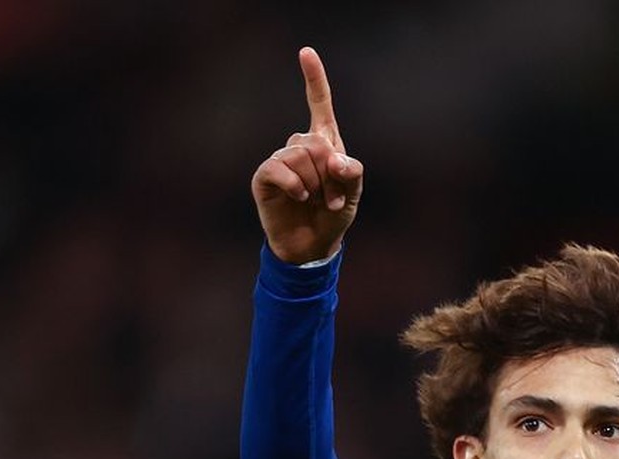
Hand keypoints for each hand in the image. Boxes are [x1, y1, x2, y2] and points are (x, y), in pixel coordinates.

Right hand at [252, 47, 363, 263]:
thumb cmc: (332, 216)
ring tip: (316, 202)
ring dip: (315, 183)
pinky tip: (299, 197)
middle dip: (329, 172)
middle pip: (315, 140)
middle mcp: (300, 147)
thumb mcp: (353, 194)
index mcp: (324, 143)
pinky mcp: (265, 177)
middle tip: (333, 199)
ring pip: (299, 155)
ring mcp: (281, 161)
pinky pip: (279, 168)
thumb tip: (336, 160)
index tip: (306, 52)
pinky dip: (294, 185)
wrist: (311, 245)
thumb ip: (352, 173)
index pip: (319, 105)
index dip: (314, 79)